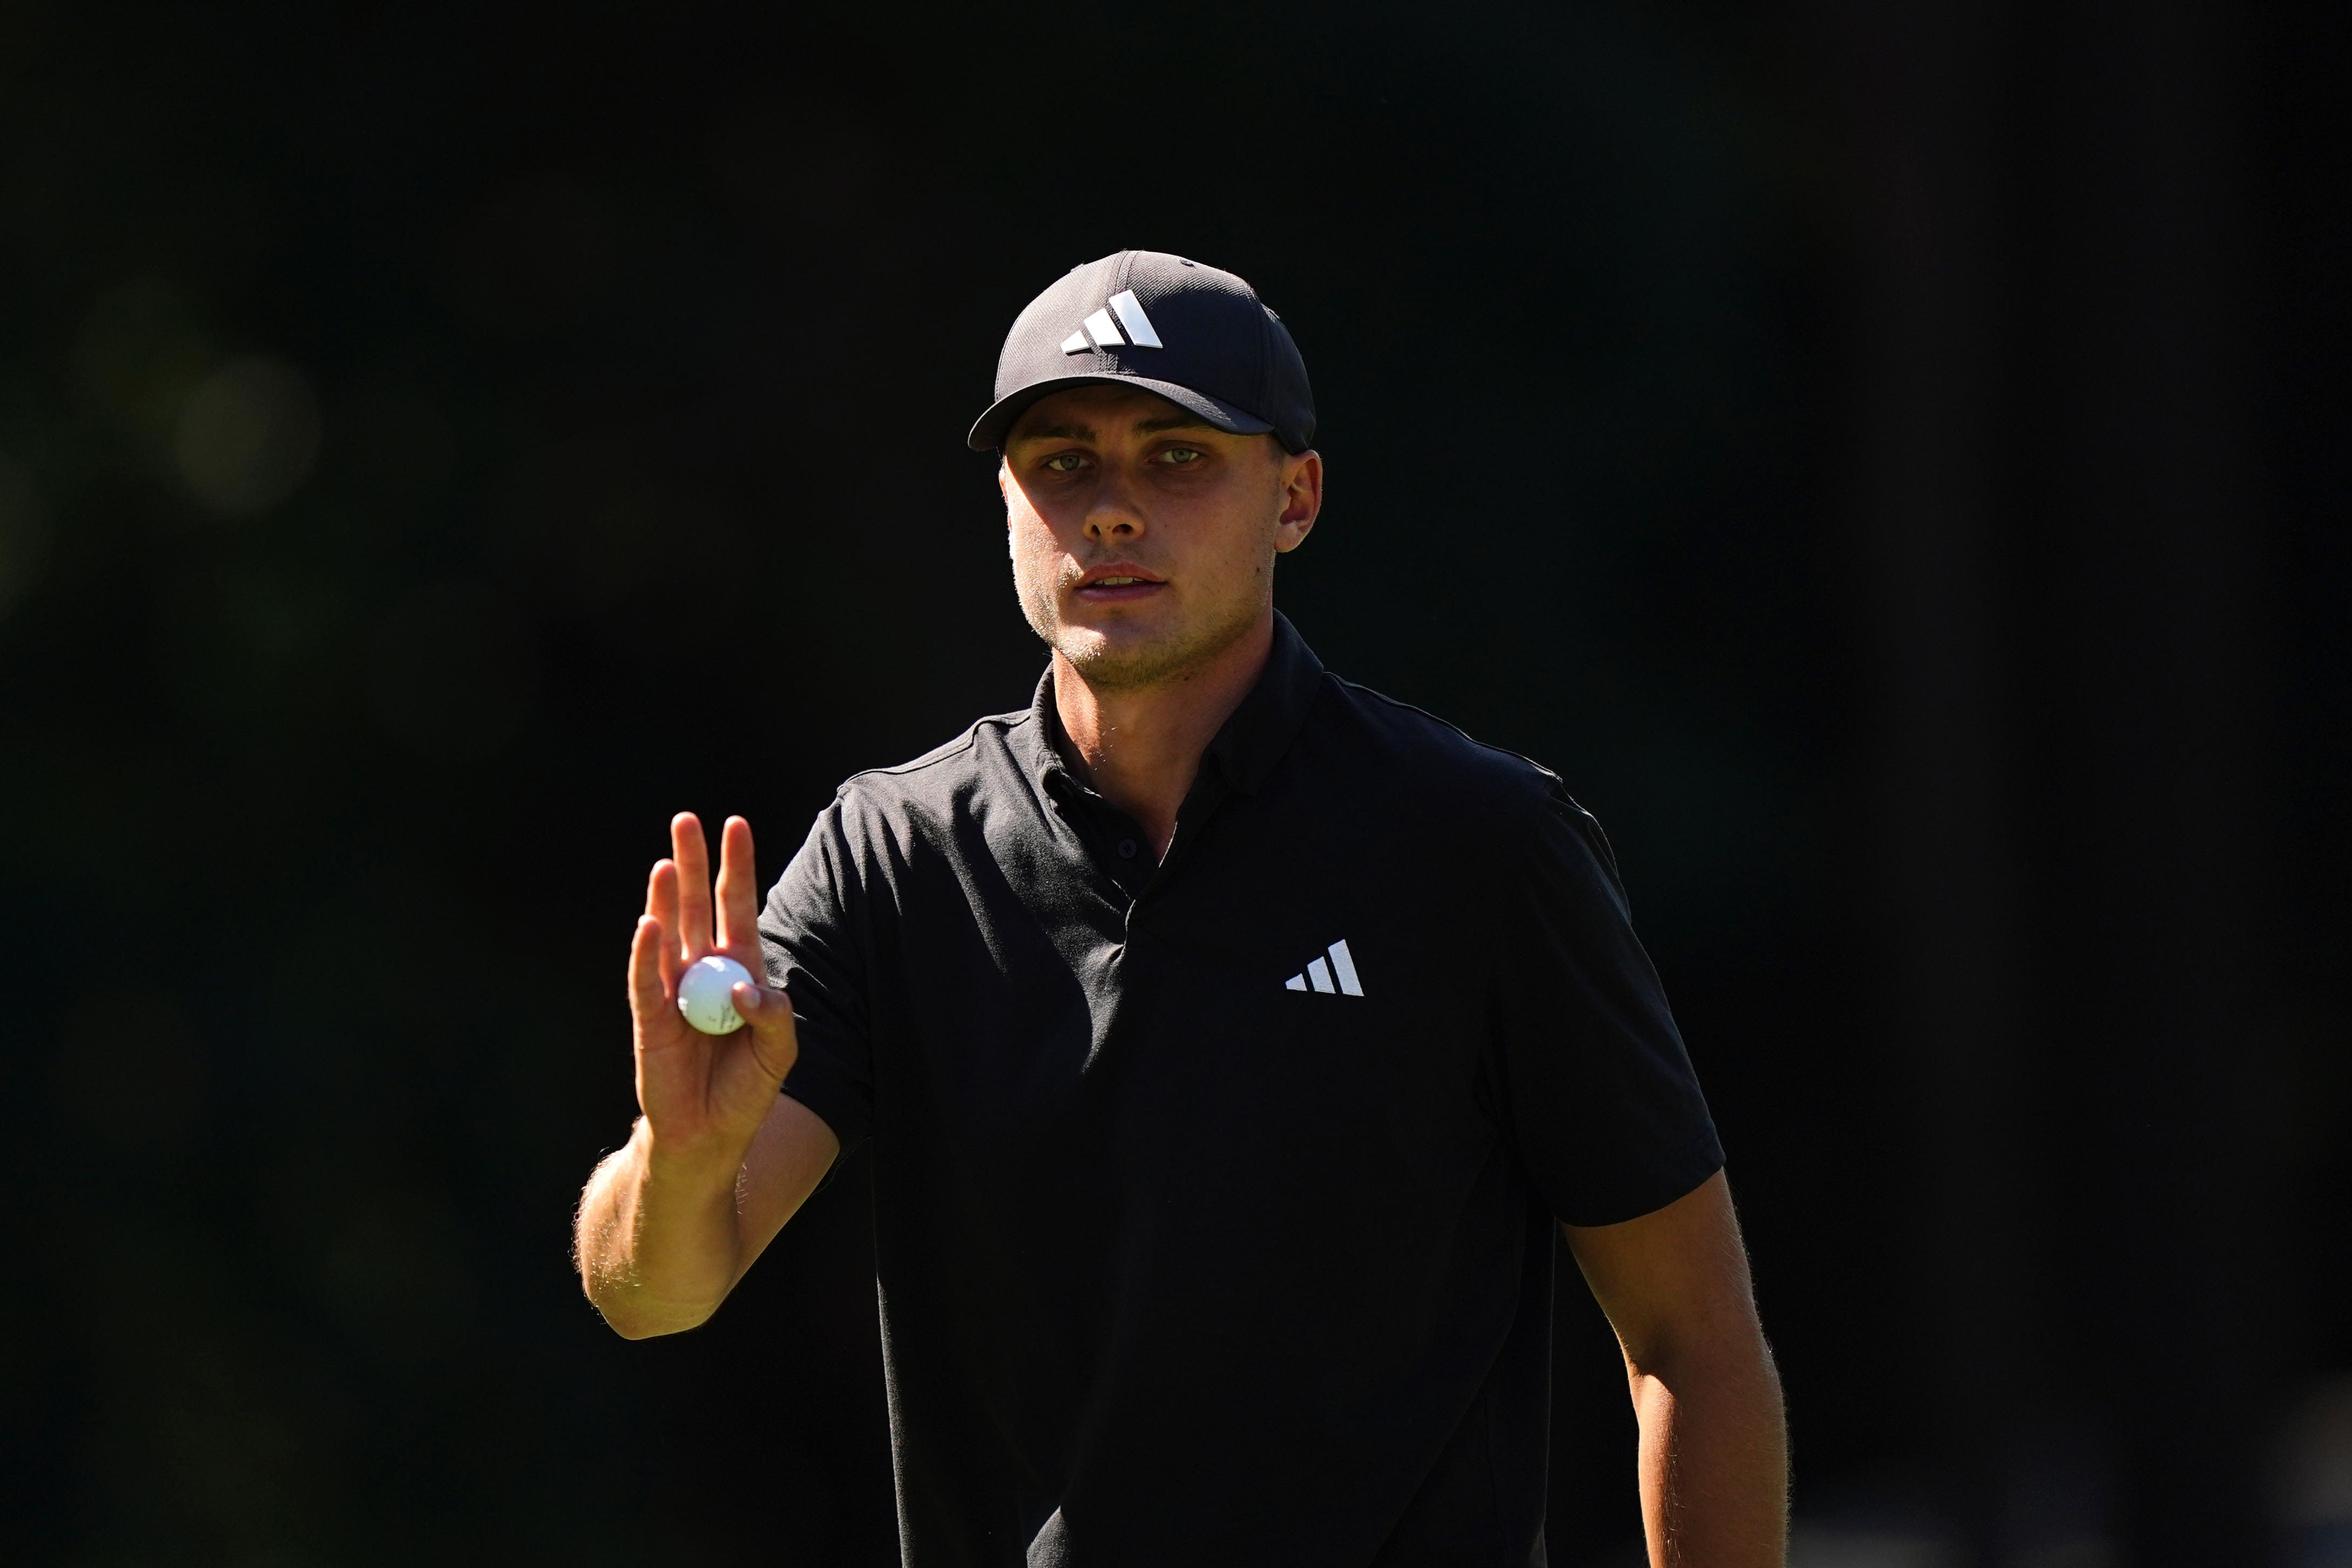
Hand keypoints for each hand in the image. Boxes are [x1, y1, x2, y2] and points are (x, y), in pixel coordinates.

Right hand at [627, 813, 799, 1164]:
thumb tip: (750, 988)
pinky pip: (646, 979)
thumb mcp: (779, 1055)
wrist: (709, 1138)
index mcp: (740, 970)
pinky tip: (650, 921)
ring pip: (668, 934)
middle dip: (694, 864)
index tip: (736, 824)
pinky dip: (647, 952)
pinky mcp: (650, 1020)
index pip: (737, 909)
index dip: (736, 868)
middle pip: (697, 908)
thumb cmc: (746, 1092)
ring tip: (668, 861)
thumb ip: (776, 1019)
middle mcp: (703, 972)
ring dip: (667, 898)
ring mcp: (673, 993)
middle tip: (687, 819)